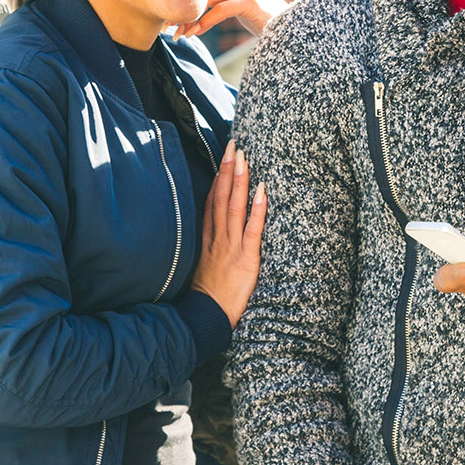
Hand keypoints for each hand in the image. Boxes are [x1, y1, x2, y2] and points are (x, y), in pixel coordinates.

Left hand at [175, 0, 287, 37]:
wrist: (290, 28)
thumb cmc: (261, 18)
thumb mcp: (238, 2)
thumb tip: (191, 6)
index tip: (168, 13)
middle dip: (183, 9)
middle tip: (168, 26)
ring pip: (208, 0)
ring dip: (190, 19)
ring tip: (179, 34)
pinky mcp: (249, 0)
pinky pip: (219, 11)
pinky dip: (204, 23)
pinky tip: (194, 34)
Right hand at [188, 140, 267, 326]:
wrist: (206, 320)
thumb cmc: (208, 297)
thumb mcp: (202, 268)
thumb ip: (208, 249)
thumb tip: (213, 234)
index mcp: (207, 240)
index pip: (212, 203)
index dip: (218, 179)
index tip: (224, 157)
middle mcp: (217, 239)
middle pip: (221, 198)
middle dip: (227, 170)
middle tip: (234, 144)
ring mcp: (230, 248)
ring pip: (234, 208)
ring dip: (239, 181)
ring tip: (244, 157)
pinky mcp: (246, 259)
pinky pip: (252, 230)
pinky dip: (257, 209)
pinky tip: (262, 190)